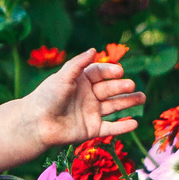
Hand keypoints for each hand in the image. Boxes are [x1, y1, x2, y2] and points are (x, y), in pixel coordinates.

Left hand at [24, 48, 142, 148]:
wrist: (36, 123)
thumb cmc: (47, 97)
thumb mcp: (63, 77)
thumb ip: (78, 64)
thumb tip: (94, 49)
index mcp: (82, 81)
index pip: (100, 73)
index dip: (110, 72)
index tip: (119, 72)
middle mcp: (89, 96)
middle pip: (110, 89)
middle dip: (122, 87)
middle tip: (131, 85)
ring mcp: (92, 113)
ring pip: (114, 106)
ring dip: (129, 102)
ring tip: (141, 98)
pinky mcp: (92, 130)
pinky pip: (110, 128)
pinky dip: (122, 126)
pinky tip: (134, 123)